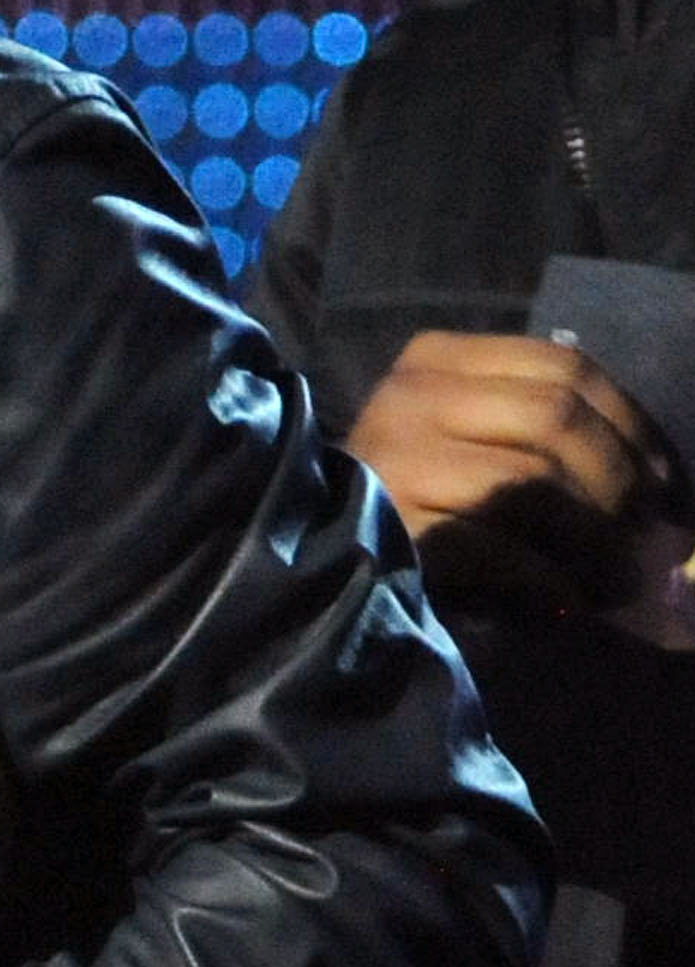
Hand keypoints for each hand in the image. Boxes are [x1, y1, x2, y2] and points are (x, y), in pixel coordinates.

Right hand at [348, 329, 668, 609]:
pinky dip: (550, 584)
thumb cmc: (409, 503)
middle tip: (650, 542)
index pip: (563, 366)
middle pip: (555, 419)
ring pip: (532, 483)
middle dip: (621, 486)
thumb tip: (661, 493)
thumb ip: (546, 441)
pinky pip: (498, 551)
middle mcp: (410, 397)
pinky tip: (570, 605)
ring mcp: (394, 462)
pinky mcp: (390, 531)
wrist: (307, 563)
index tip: (663, 485)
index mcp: (437, 361)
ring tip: (620, 583)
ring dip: (596, 543)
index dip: (633, 426)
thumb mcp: (472, 443)